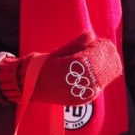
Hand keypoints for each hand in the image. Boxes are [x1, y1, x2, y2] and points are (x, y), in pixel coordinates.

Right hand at [0, 33, 122, 105]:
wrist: (30, 86)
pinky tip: (92, 71)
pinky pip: (97, 87)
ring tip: (95, 59)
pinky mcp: (81, 99)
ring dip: (103, 68)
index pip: (97, 55)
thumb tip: (92, 35)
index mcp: (72, 67)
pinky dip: (99, 78)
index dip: (101, 47)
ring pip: (103, 79)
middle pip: (104, 68)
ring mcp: (81, 93)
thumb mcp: (58, 52)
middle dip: (104, 57)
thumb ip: (76, 44)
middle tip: (98, 49)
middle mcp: (79, 82)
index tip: (98, 42)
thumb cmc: (43, 66)